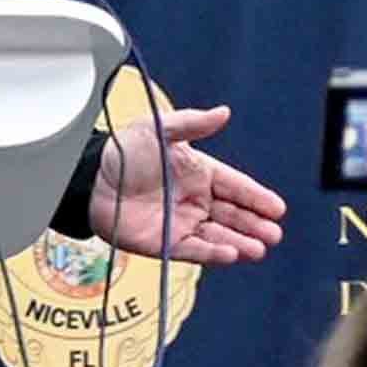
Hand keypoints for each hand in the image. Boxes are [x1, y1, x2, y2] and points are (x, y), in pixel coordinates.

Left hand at [88, 104, 285, 265]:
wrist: (90, 179)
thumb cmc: (123, 151)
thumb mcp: (158, 130)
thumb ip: (191, 124)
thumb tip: (223, 112)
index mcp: (199, 173)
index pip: (236, 187)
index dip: (257, 197)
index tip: (277, 207)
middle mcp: (195, 200)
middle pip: (233, 215)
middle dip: (255, 224)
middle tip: (274, 232)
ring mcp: (182, 223)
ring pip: (219, 236)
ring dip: (241, 242)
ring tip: (260, 247)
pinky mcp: (166, 243)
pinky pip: (195, 250)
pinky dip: (214, 253)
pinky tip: (232, 253)